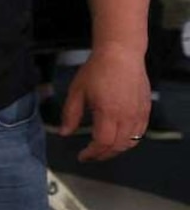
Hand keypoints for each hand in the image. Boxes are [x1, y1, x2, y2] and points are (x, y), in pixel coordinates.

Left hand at [54, 45, 149, 162]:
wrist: (121, 54)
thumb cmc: (97, 70)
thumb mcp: (77, 91)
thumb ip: (71, 115)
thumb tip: (64, 133)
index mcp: (108, 112)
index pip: (103, 143)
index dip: (92, 153)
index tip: (82, 156)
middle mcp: (127, 115)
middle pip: (118, 146)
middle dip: (103, 154)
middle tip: (91, 155)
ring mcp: (139, 113)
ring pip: (131, 142)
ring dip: (117, 149)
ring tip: (103, 149)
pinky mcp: (146, 109)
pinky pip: (140, 132)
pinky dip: (130, 140)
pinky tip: (119, 138)